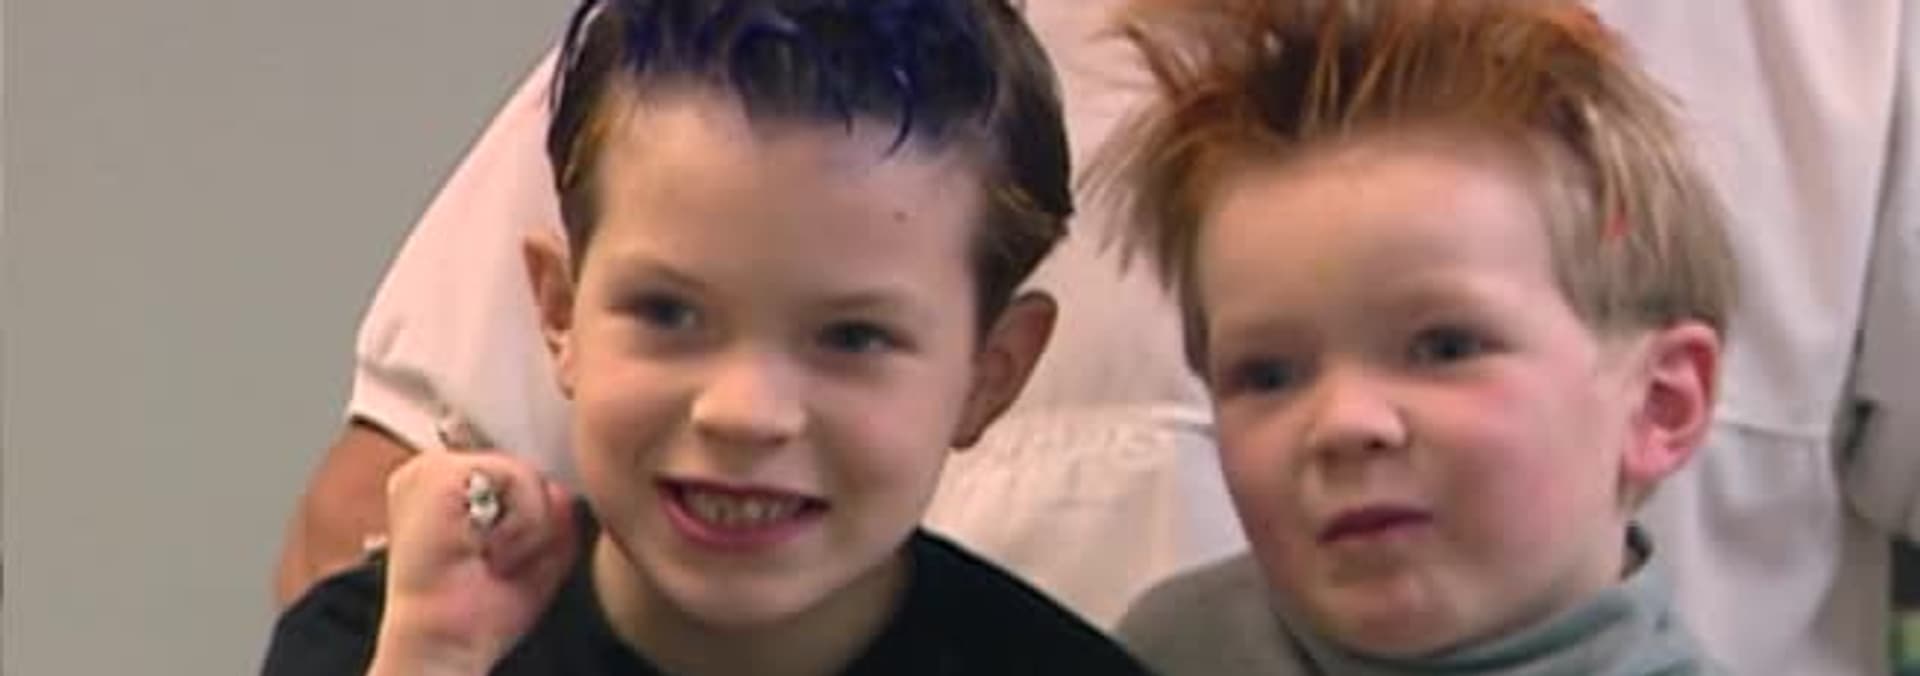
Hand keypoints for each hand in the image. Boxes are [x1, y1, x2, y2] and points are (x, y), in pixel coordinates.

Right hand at [367, 451, 578, 674]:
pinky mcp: (439, 474)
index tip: (500, 559)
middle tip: (498, 564)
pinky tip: (492, 554)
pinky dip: (524, 524)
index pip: (514, 475)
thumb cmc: (479, 610)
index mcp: (443, 486)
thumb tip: (563, 489)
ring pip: (527, 473)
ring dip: (528, 528)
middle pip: (525, 471)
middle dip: (530, 522)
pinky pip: (521, 477)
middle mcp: (431, 470)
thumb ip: (555, 512)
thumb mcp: (537, 552)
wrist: (442, 645)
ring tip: (494, 560)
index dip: (527, 515)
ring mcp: (431, 468)